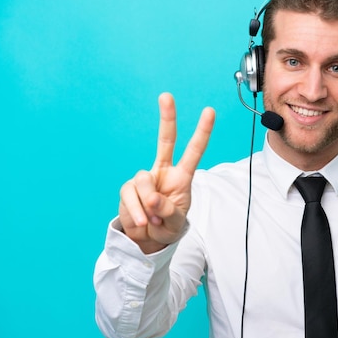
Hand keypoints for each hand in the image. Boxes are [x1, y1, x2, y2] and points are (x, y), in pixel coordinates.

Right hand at [118, 93, 214, 252]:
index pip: (193, 151)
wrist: (146, 241)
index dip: (202, 132)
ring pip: (143, 181)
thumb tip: (152, 199)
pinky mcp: (128, 189)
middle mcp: (163, 173)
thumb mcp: (174, 223)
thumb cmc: (166, 228)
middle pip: (165, 141)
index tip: (209, 111)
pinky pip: (130, 196)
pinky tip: (141, 222)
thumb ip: (167, 211)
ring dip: (147, 205)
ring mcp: (144, 179)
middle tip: (166, 96)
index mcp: (181, 177)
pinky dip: (136, 212)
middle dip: (167, 118)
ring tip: (152, 221)